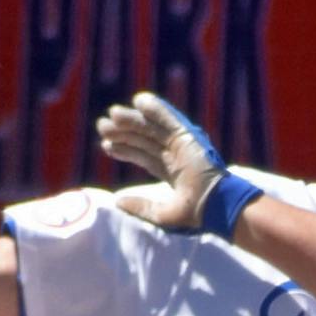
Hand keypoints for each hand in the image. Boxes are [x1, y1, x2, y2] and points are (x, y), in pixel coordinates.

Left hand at [94, 93, 262, 239]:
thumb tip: (117, 202)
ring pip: (151, 129)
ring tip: (111, 115)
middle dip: (122, 133)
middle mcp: (174, 156)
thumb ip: (140, 207)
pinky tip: (140, 100)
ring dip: (132, 120)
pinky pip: (169, 119)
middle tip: (101, 126)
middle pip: (143, 140)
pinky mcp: (188, 136)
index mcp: (170, 171)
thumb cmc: (193, 214)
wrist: (214, 205)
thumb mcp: (161, 214)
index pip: (143, 156)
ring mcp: (181, 145)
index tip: (106, 145)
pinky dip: (156, 109)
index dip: (124, 150)